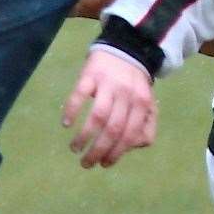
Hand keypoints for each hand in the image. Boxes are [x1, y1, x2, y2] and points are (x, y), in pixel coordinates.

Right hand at [61, 48, 155, 167]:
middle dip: (98, 151)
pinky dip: (72, 110)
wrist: (125, 49)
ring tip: (75, 148)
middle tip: (86, 163)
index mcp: (142, 105)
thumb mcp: (148, 104)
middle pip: (113, 129)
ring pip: (97, 116)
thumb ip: (146, 126)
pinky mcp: (91, 74)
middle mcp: (127, 95)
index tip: (104, 164)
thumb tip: (132, 146)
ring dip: (84, 136)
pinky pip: (79, 94)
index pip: (129, 135)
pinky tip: (66, 124)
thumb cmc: (134, 84)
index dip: (116, 153)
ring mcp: (108, 84)